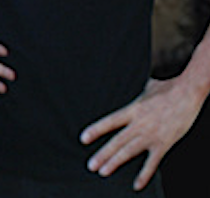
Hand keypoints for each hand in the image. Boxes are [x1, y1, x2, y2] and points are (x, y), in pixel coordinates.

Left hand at [80, 75, 202, 189]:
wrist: (188, 92)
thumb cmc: (170, 87)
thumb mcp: (147, 87)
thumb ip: (139, 95)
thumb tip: (137, 92)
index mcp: (133, 110)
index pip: (109, 122)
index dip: (96, 130)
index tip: (83, 139)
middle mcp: (139, 124)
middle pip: (117, 141)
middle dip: (103, 154)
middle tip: (91, 165)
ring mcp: (151, 134)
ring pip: (129, 151)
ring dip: (115, 162)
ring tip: (104, 171)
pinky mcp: (164, 143)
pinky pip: (152, 162)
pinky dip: (144, 174)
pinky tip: (137, 184)